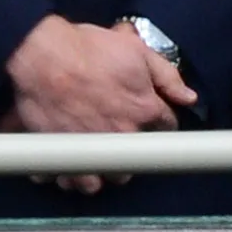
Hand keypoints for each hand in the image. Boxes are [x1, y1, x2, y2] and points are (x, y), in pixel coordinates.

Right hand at [4, 14, 198, 194]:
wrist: (43, 56)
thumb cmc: (88, 49)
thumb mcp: (136, 51)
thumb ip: (167, 75)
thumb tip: (188, 97)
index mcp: (143, 111)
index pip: (165, 127)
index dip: (159, 121)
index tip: (151, 118)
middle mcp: (121, 137)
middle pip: (133, 163)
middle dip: (129, 155)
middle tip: (119, 139)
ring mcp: (90, 152)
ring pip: (101, 181)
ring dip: (99, 174)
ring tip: (94, 160)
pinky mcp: (60, 157)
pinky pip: (68, 181)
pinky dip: (67, 177)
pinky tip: (67, 166)